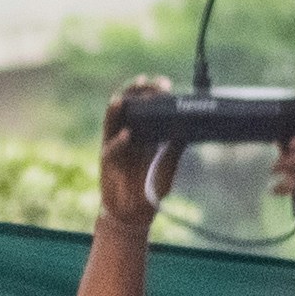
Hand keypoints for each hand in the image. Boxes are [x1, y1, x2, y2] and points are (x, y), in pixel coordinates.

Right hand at [98, 78, 180, 228]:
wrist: (134, 213)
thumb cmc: (150, 188)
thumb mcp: (168, 166)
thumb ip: (175, 148)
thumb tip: (187, 129)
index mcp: (144, 134)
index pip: (145, 107)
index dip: (153, 95)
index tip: (165, 85)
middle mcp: (128, 135)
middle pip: (128, 107)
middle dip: (136, 93)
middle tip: (147, 82)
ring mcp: (115, 145)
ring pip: (112, 121)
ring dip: (118, 108)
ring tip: (125, 98)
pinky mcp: (107, 161)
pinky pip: (111, 148)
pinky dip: (119, 141)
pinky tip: (127, 135)